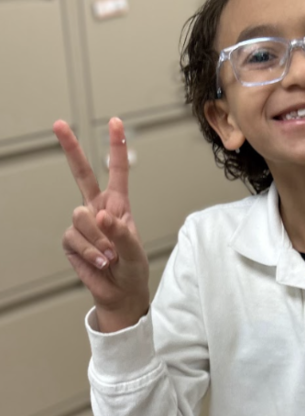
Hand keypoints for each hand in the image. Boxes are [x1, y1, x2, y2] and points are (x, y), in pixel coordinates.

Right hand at [53, 116, 149, 329]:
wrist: (120, 293)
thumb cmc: (132, 269)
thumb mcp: (134, 251)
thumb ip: (121, 233)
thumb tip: (100, 215)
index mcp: (118, 204)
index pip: (116, 171)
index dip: (116, 147)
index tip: (116, 122)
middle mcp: (97, 208)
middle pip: (81, 173)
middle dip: (71, 148)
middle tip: (59, 124)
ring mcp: (82, 224)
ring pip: (81, 216)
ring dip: (98, 239)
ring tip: (110, 256)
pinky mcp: (70, 240)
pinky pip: (75, 238)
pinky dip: (90, 252)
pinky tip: (100, 263)